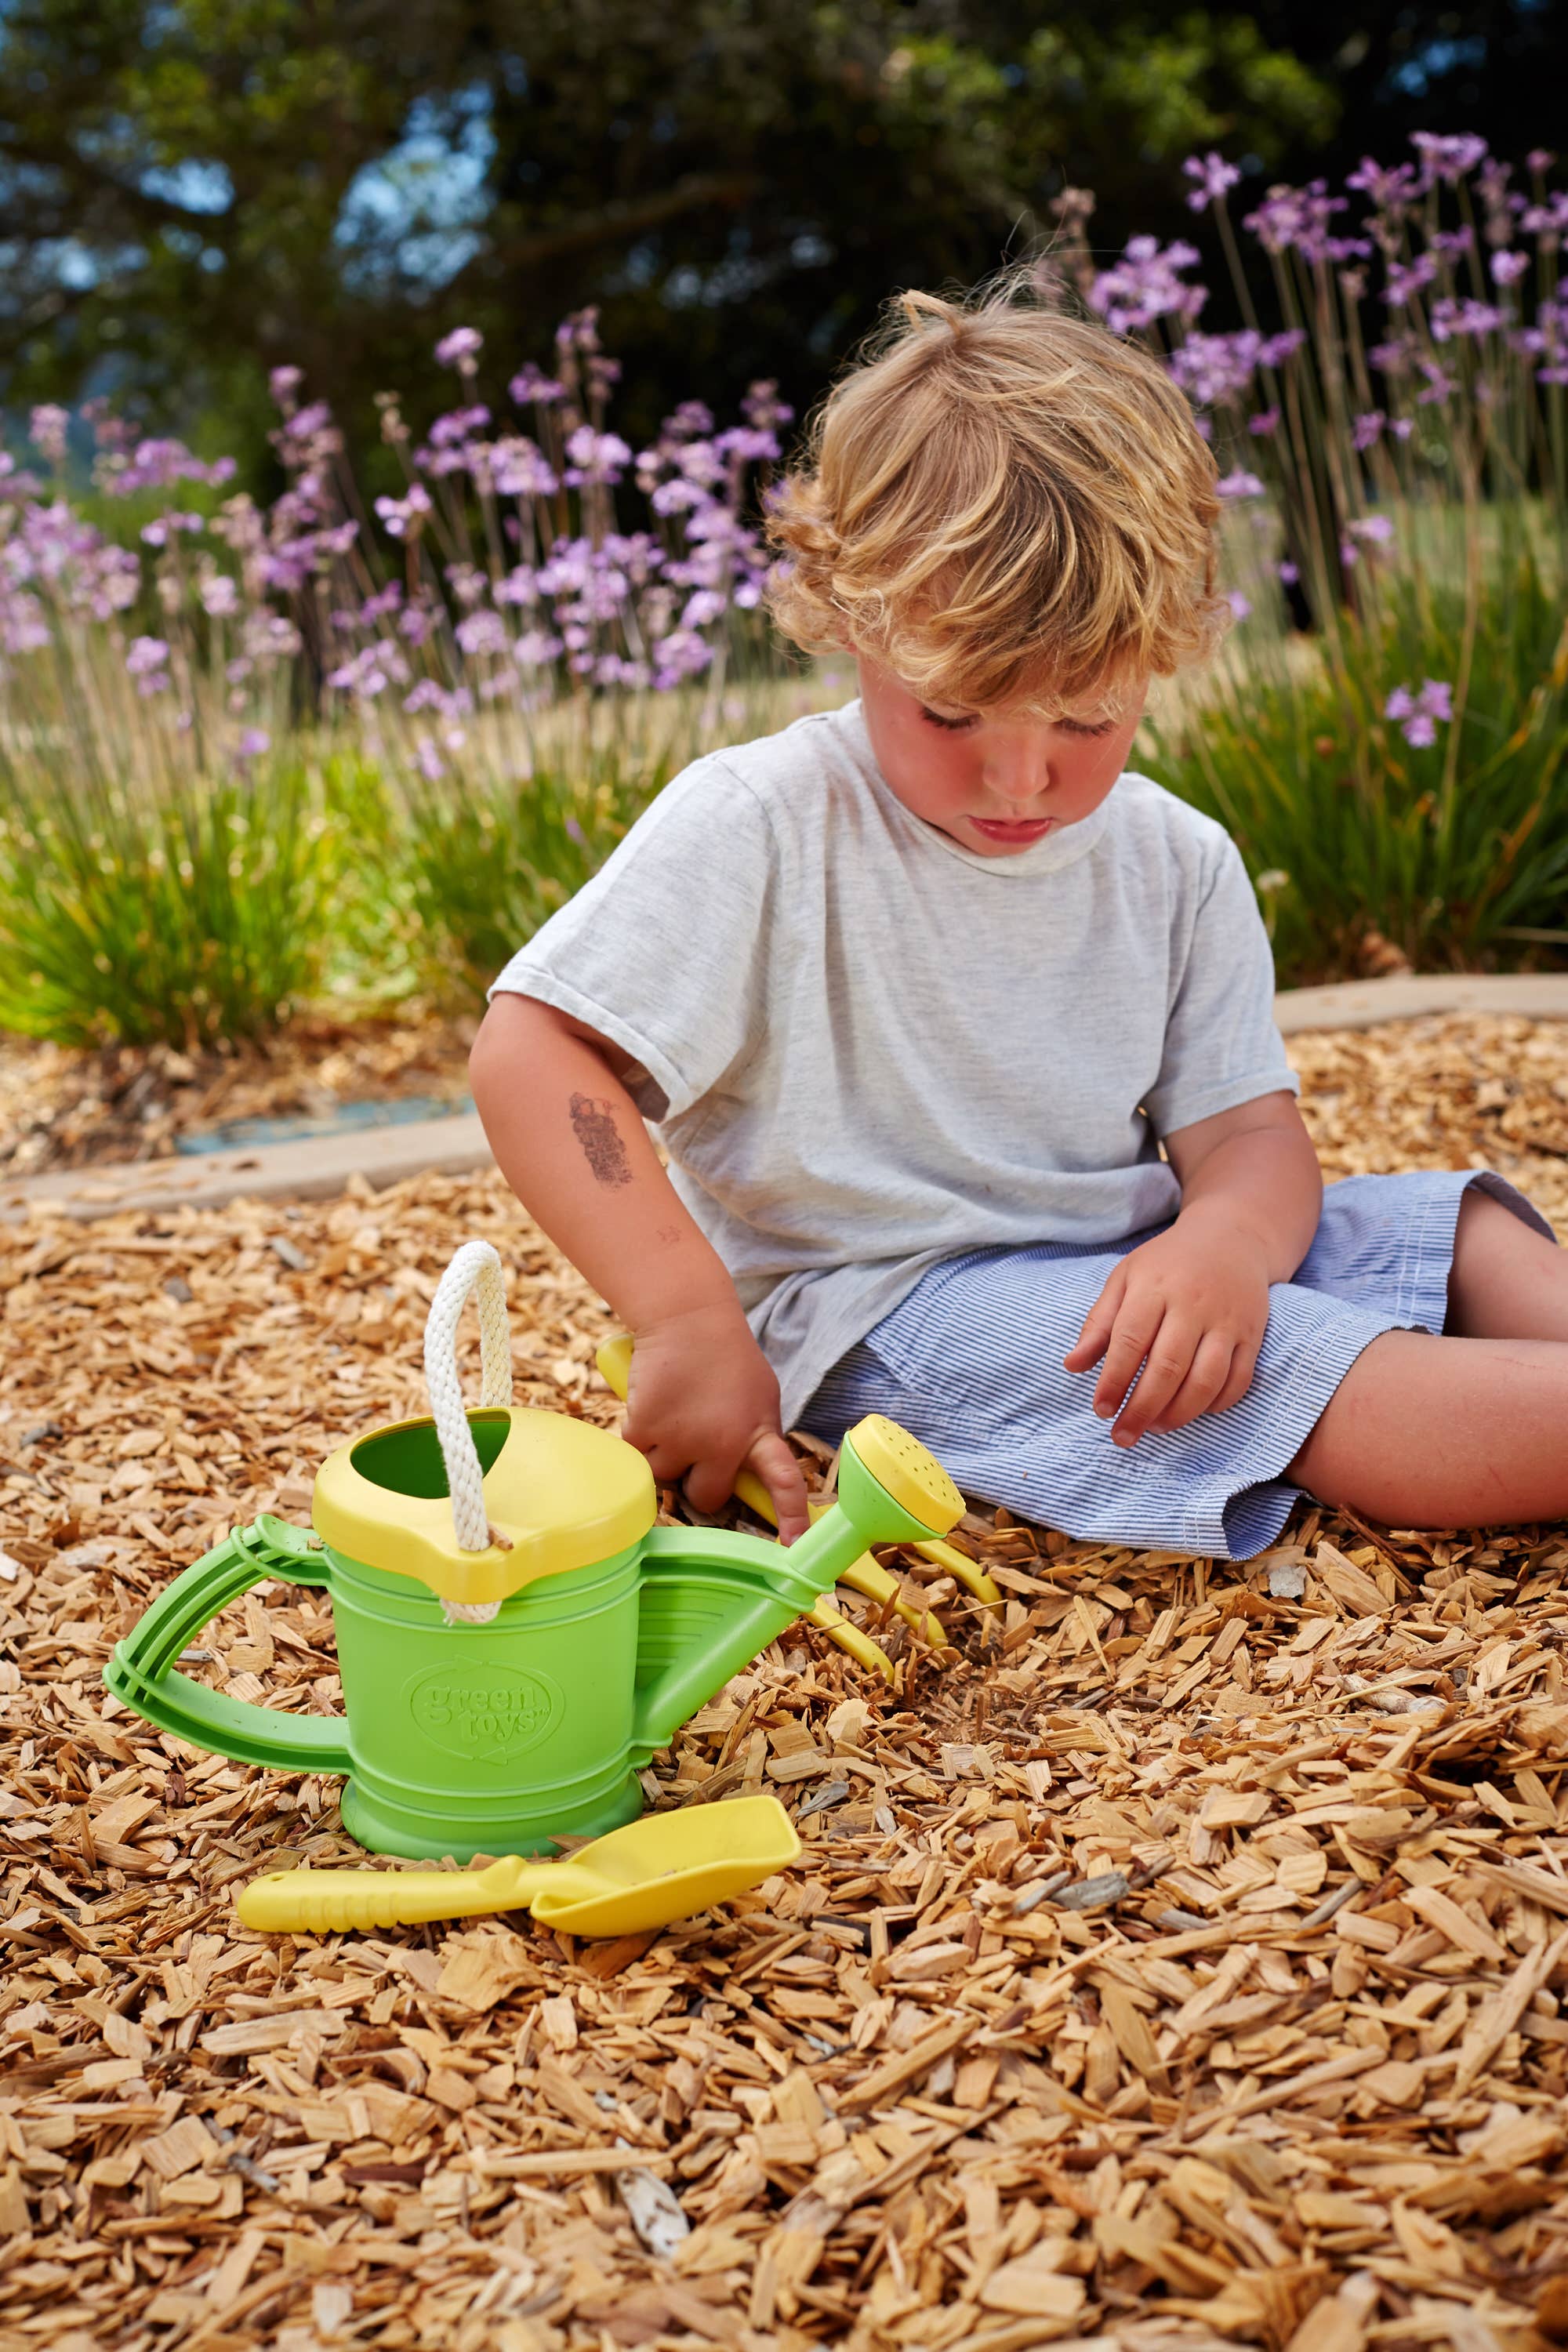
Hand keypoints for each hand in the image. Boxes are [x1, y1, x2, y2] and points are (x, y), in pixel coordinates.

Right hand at [622, 1301, 811, 1541]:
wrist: (687, 1317)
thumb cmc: (726, 1354)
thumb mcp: (760, 1394)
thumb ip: (756, 1435)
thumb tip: (749, 1470)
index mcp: (759, 1432)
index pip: (783, 1481)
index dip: (790, 1515)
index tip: (793, 1544)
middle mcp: (723, 1443)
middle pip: (706, 1497)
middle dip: (696, 1481)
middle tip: (692, 1448)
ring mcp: (682, 1437)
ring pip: (663, 1477)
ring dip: (661, 1456)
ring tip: (670, 1416)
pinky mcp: (645, 1428)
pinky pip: (635, 1456)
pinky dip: (638, 1436)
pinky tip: (650, 1406)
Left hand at [1062, 1211, 1270, 1446]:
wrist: (1231, 1238)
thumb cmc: (1168, 1264)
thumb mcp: (1125, 1279)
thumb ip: (1100, 1323)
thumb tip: (1072, 1366)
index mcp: (1155, 1287)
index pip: (1130, 1341)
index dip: (1114, 1380)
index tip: (1101, 1410)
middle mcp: (1193, 1304)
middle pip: (1168, 1367)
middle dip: (1142, 1409)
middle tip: (1123, 1435)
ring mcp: (1227, 1320)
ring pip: (1206, 1379)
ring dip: (1179, 1414)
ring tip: (1156, 1427)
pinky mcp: (1253, 1333)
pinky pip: (1239, 1380)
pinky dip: (1216, 1405)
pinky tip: (1193, 1411)